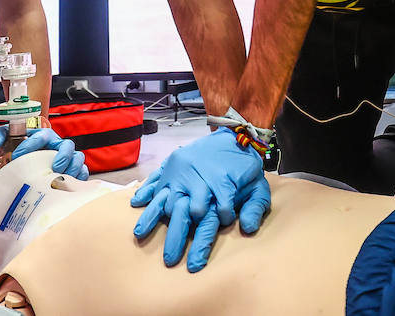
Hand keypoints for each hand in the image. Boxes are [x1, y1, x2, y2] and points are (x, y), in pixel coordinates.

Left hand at [0, 126, 87, 179]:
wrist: (29, 156)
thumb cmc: (20, 146)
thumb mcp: (6, 136)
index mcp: (43, 135)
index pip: (41, 136)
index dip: (31, 145)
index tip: (18, 156)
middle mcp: (57, 145)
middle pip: (67, 145)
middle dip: (62, 156)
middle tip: (54, 166)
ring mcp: (67, 157)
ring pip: (78, 158)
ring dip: (73, 168)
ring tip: (63, 178)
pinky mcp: (73, 169)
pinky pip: (83, 172)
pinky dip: (79, 178)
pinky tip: (71, 185)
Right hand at [130, 128, 266, 271]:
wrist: (233, 135)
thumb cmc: (244, 166)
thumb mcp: (258, 185)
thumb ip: (255, 206)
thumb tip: (247, 228)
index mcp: (220, 183)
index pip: (217, 211)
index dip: (217, 227)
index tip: (215, 234)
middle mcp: (196, 178)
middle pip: (184, 212)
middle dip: (177, 238)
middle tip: (170, 260)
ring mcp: (181, 171)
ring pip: (165, 198)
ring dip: (152, 219)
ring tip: (140, 235)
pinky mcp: (171, 164)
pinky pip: (155, 179)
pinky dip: (145, 190)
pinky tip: (136, 203)